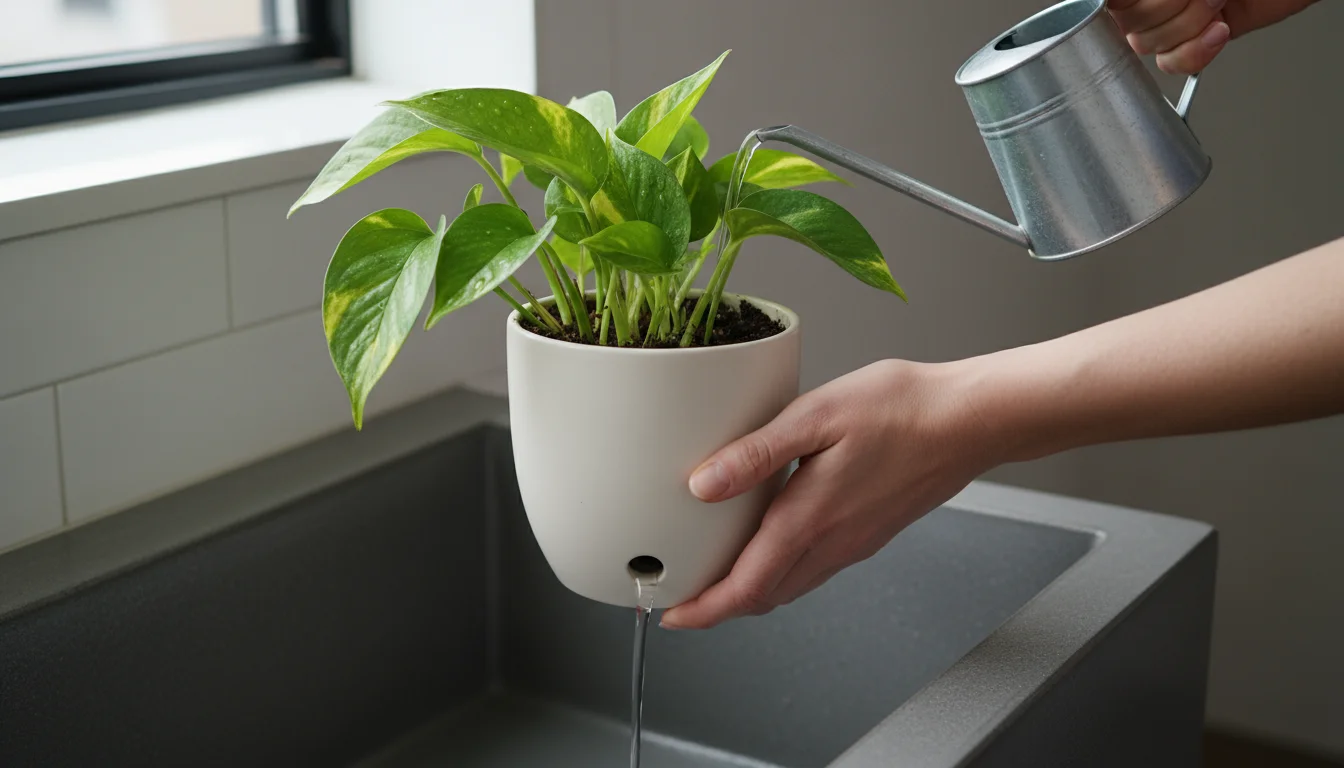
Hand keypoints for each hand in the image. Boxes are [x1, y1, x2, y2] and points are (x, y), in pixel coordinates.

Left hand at [659, 360, 999, 629]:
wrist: (970, 420)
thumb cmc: (902, 409)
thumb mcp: (816, 416)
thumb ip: (756, 453)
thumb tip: (703, 483)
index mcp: (810, 519)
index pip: (745, 587)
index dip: (704, 609)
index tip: (672, 615)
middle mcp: (832, 542)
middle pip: (764, 597)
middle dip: (719, 607)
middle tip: (684, 599)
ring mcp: (854, 543)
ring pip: (790, 588)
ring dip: (750, 593)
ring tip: (718, 577)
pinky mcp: (869, 533)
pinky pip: (814, 570)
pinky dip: (780, 573)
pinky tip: (772, 546)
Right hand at [1108, 0, 1317, 74]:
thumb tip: (1112, 4)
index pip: (1108, 4)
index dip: (1122, 6)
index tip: (1129, 6)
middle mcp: (1147, 0)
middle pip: (1128, 23)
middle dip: (1171, 9)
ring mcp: (1168, 19)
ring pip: (1147, 44)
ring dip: (1191, 24)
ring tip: (1218, 4)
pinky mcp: (1191, 41)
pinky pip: (1171, 63)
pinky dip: (1197, 52)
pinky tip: (1219, 31)